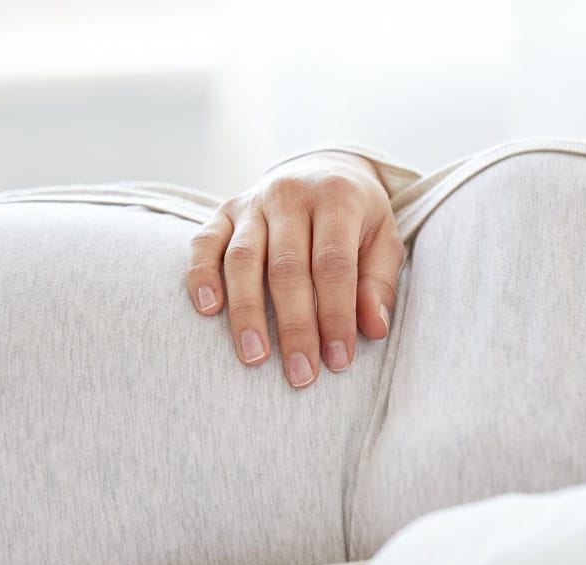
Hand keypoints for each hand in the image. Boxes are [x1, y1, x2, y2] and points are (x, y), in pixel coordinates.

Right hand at [187, 150, 404, 388]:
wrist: (326, 169)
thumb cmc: (358, 218)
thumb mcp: (384, 241)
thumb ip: (378, 283)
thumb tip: (374, 329)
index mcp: (337, 198)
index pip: (333, 265)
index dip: (335, 315)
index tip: (338, 360)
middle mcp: (290, 194)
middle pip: (287, 268)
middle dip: (295, 327)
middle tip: (300, 374)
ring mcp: (252, 201)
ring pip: (242, 259)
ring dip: (247, 313)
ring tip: (254, 357)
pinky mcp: (223, 211)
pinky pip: (204, 242)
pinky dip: (201, 275)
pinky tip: (208, 311)